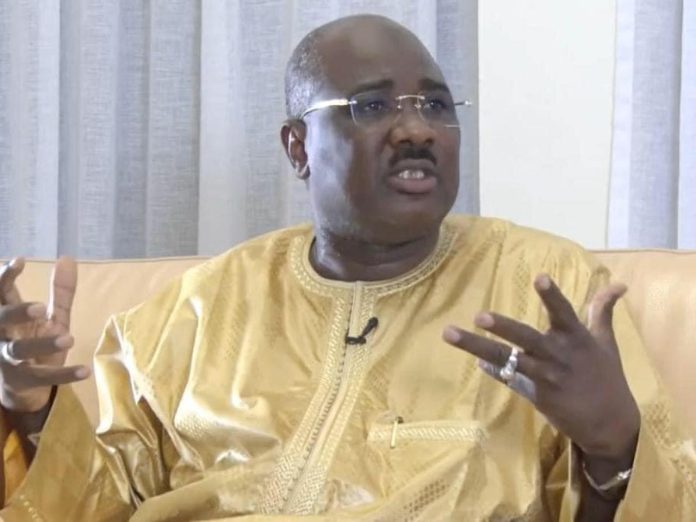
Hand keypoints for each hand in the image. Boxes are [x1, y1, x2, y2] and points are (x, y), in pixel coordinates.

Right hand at [0, 257, 89, 411]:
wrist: (23, 386)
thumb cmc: (34, 341)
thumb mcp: (51, 316)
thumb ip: (60, 291)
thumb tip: (67, 258)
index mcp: (10, 315)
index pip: (2, 293)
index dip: (6, 277)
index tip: (19, 261)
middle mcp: (2, 334)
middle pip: (1, 319)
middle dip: (17, 312)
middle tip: (40, 308)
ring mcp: (8, 359)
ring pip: (19, 350)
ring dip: (43, 344)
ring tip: (69, 339)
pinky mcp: (22, 380)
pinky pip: (42, 377)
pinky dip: (64, 375)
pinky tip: (85, 370)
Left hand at [442, 274, 639, 461]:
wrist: (611, 424)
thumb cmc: (607, 378)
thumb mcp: (607, 343)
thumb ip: (603, 311)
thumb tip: (618, 284)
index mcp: (577, 338)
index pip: (564, 312)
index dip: (552, 295)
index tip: (540, 276)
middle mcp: (559, 355)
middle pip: (526, 338)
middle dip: (503, 327)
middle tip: (479, 316)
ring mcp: (545, 376)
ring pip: (507, 360)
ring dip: (478, 348)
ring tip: (451, 334)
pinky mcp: (537, 394)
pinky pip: (510, 379)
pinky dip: (494, 371)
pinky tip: (477, 363)